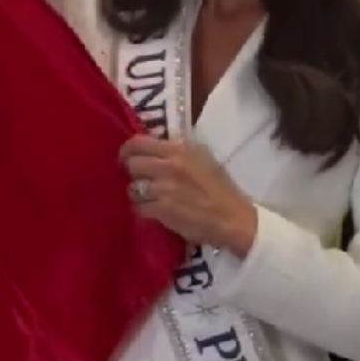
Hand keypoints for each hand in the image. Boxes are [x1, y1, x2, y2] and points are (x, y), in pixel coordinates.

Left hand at [121, 136, 257, 256]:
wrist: (232, 217)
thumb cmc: (220, 187)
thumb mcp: (202, 157)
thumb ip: (178, 151)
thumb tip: (154, 146)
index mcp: (178, 150)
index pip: (138, 143)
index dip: (127, 150)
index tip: (127, 157)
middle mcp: (168, 166)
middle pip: (132, 165)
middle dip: (133, 173)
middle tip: (140, 179)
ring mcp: (164, 189)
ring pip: (132, 188)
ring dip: (137, 194)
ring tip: (148, 197)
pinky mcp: (162, 210)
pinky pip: (139, 207)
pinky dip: (144, 210)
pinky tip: (154, 210)